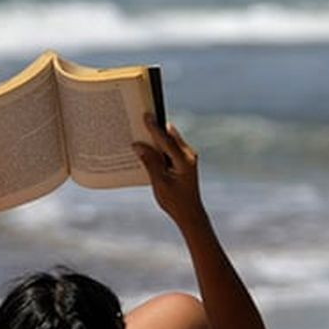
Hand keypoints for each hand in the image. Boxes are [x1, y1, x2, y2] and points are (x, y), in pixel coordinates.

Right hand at [133, 113, 206, 229]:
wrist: (190, 214)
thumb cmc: (175, 201)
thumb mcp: (159, 182)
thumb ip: (150, 162)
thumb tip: (138, 145)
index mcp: (184, 160)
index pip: (166, 139)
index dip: (154, 127)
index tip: (146, 115)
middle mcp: (189, 155)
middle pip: (170, 136)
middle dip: (156, 128)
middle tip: (141, 119)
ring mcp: (188, 158)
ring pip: (170, 141)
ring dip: (157, 138)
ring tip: (142, 132)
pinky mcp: (184, 162)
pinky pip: (171, 149)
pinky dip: (160, 147)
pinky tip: (149, 148)